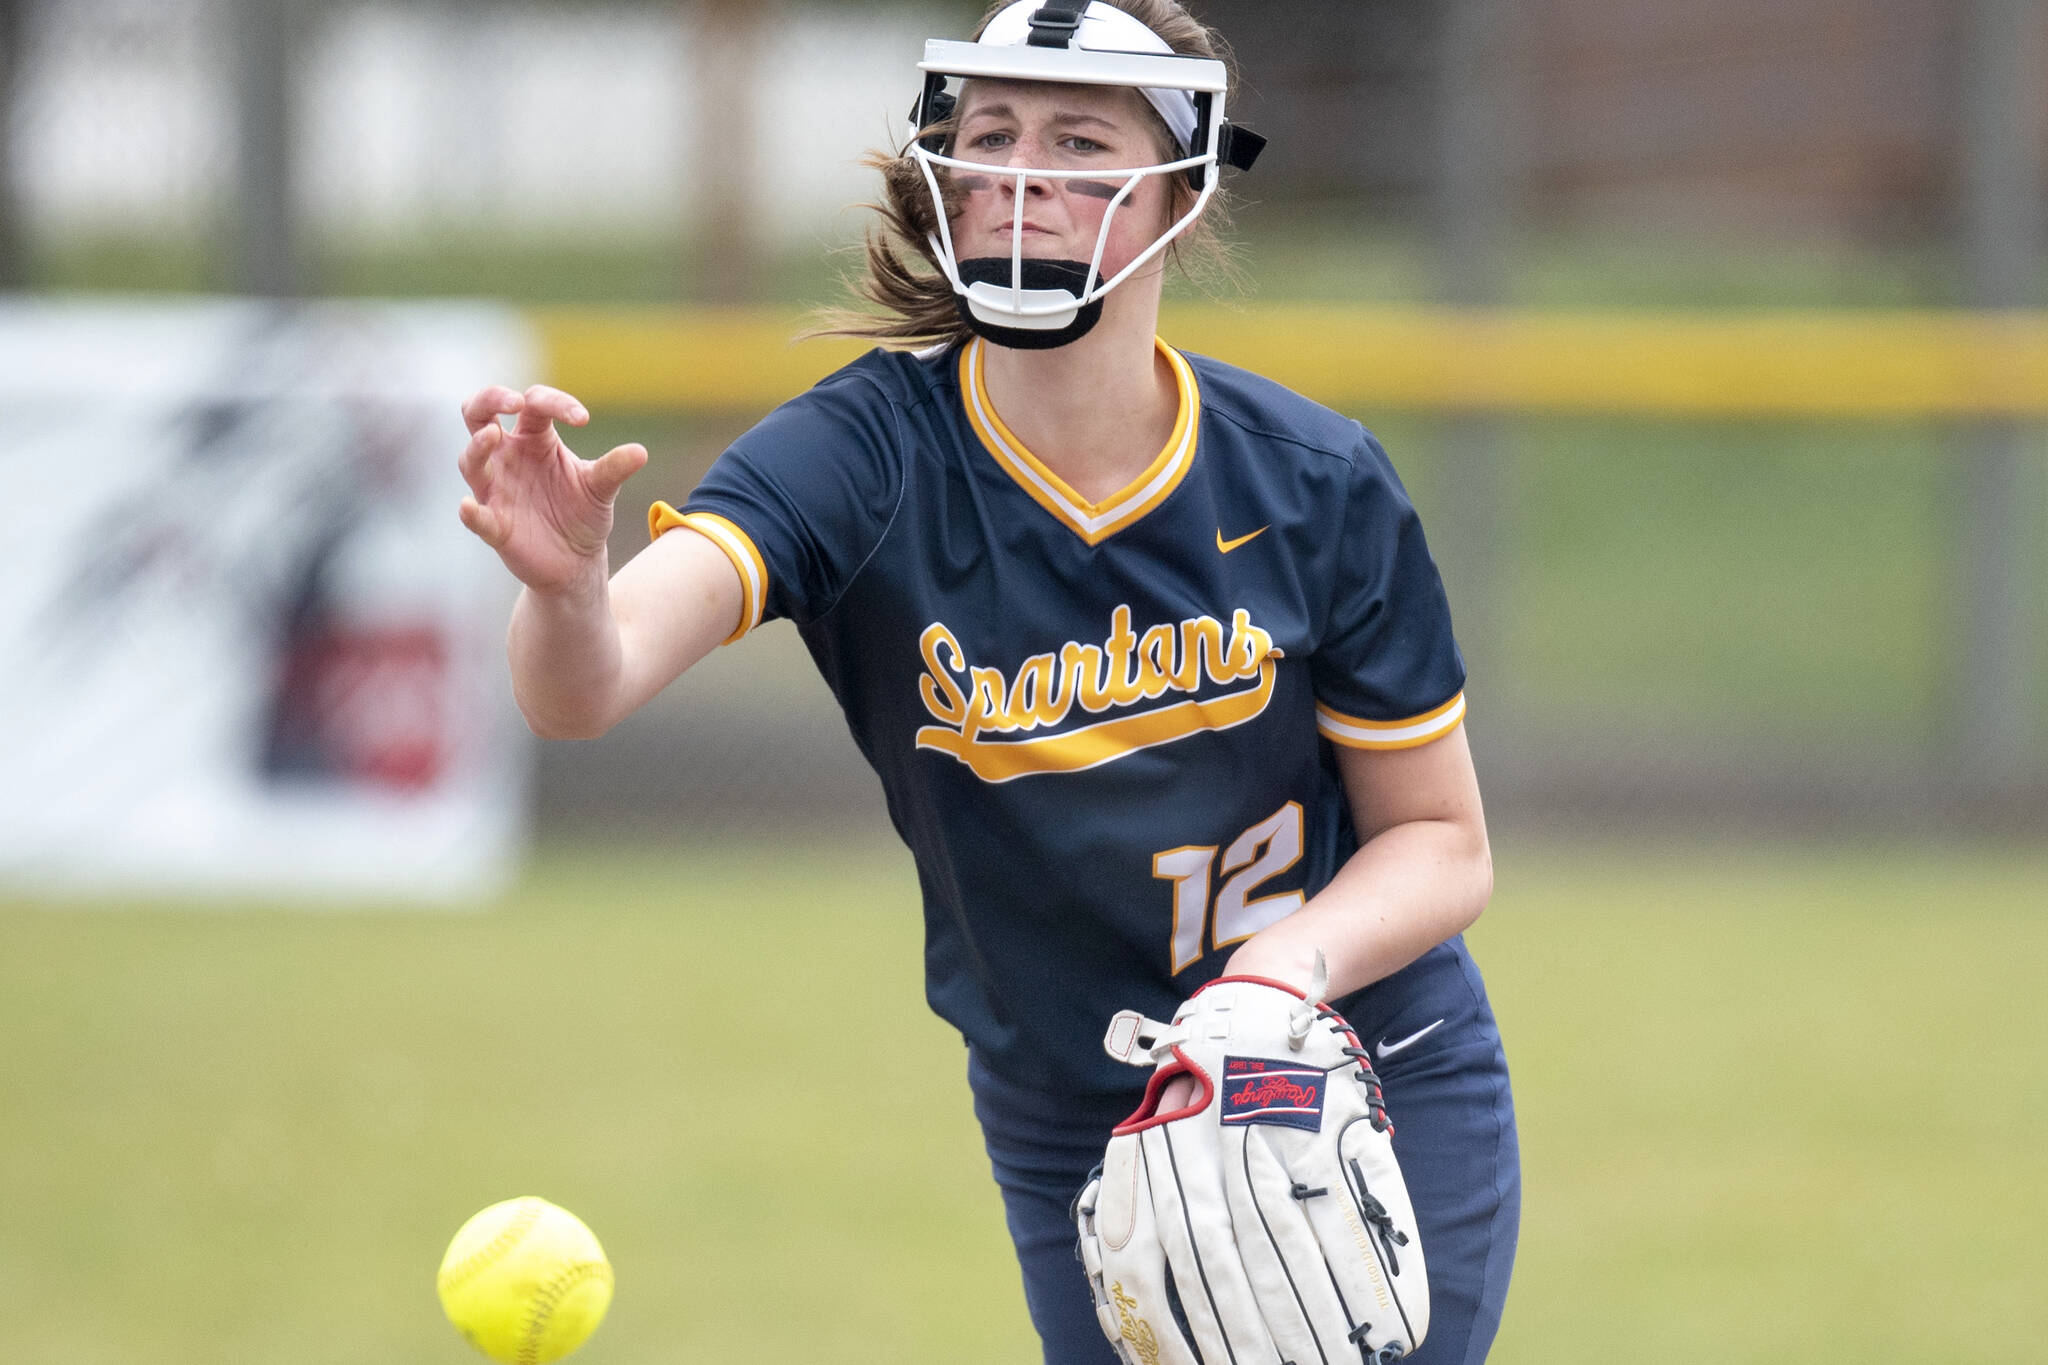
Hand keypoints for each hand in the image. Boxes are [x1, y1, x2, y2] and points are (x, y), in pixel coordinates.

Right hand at [457, 384, 648, 595]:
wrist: (577, 561)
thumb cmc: (582, 513)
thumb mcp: (601, 488)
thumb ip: (614, 468)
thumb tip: (641, 452)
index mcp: (535, 439)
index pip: (535, 405)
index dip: (556, 403)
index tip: (583, 419)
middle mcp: (508, 457)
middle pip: (479, 414)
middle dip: (490, 399)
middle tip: (515, 401)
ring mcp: (496, 489)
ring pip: (471, 460)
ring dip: (478, 447)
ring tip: (492, 437)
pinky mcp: (494, 525)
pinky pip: (476, 516)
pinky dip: (471, 512)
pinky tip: (468, 507)